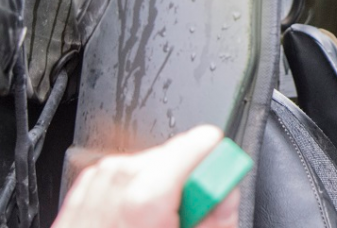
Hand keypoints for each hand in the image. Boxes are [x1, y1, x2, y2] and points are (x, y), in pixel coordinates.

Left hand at [52, 125, 238, 227]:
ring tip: (155, 227)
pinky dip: (136, 195)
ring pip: (149, 163)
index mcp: (146, 196)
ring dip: (162, 189)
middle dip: (188, 182)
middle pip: (176, 153)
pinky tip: (135, 226)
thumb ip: (219, 215)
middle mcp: (116, 181)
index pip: (203, 143)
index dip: (216, 170)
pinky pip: (123, 178)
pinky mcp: (82, 196)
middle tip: (184, 221)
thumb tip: (227, 189)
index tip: (216, 193)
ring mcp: (95, 187)